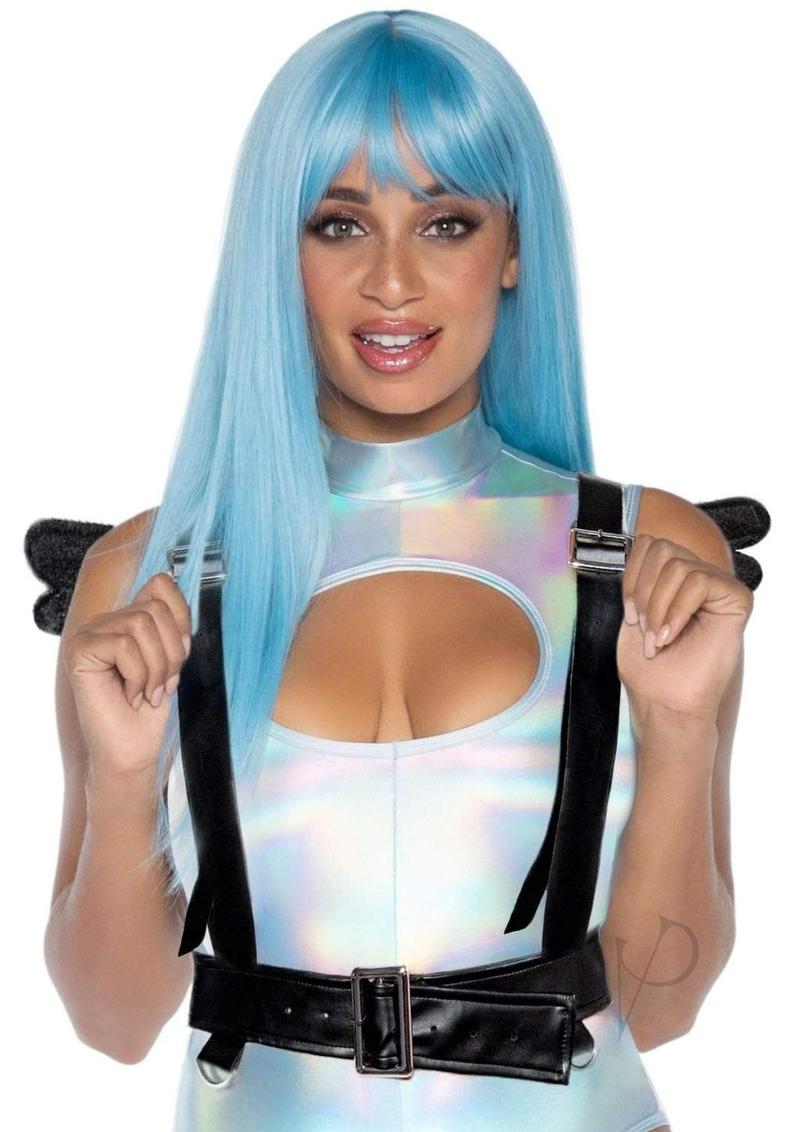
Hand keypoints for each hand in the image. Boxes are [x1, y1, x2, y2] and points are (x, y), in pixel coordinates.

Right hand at [64, 571, 192, 783]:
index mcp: (128, 617)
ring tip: (149, 692)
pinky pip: (124, 645)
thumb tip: (180, 590)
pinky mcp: (79, 650)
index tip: (183, 653)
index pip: (161, 584)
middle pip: (154, 609)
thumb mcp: (172, 659)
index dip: (181, 616)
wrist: (132, 749)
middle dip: (172, 652)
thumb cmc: (151, 709)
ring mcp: (89, 634)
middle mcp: (106, 621)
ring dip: (157, 667)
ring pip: (141, 624)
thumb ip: (172, 626)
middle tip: (164, 684)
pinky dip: (138, 675)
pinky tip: (131, 696)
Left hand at [617, 533, 753, 725]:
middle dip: (643, 592)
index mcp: (674, 578)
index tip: (629, 614)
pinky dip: (677, 610)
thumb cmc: (649, 666)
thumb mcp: (634, 611)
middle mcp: (699, 577)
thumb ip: (641, 575)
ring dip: (657, 606)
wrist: (664, 701)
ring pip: (678, 565)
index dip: (631, 577)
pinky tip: (671, 635)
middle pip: (661, 548)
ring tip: (657, 637)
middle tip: (644, 629)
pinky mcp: (736, 599)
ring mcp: (719, 587)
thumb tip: (638, 543)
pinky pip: (700, 581)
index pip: (648, 544)